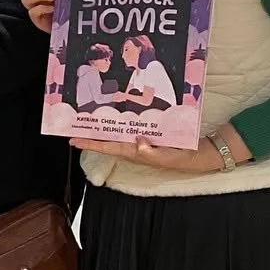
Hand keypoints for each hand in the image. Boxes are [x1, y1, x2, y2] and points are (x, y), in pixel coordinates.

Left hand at [70, 131, 242, 175]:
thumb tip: (136, 141)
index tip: (73, 139)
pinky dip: (121, 119)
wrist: (197, 154)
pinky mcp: (148, 133)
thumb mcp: (165, 157)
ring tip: (87, 115)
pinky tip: (114, 111)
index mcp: (133, 152)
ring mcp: (139, 139)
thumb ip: (150, 152)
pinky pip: (130, 125)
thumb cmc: (179, 158)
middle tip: (74, 121)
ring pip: (117, 131)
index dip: (90, 143)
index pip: (107, 146)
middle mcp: (132, 145)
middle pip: (107, 138)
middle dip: (91, 131)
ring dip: (103, 124)